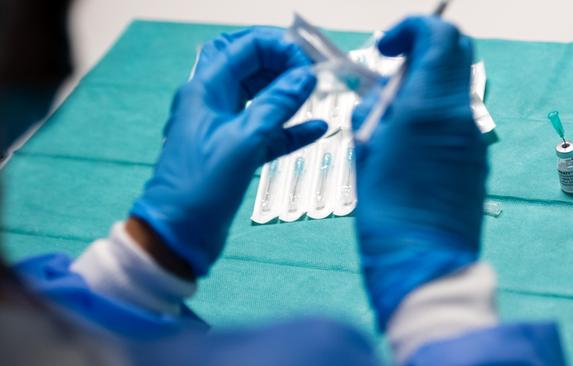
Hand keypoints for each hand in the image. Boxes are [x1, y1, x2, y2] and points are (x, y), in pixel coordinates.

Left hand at [131, 28, 326, 276]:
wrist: (178, 234)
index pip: (245, 47)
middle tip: (314, 74)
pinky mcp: (237, 152)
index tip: (308, 62)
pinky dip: (291, 128)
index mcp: (205, 90)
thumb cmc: (197, 188)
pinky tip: (316, 128)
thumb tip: (305, 77)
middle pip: (253, 66)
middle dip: (285, 65)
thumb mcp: (243, 140)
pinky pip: (269, 131)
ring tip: (316, 95)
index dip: (279, 48)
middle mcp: (213, 103)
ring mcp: (225, 128)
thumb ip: (277, 105)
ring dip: (289, 94)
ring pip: (262, 97)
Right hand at [352, 17, 486, 327]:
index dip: (409, 29)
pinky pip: (460, 117)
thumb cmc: (387, 213)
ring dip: (429, 82)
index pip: (437, 34)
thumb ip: (371, 114)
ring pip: (458, 84)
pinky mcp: (477, 158)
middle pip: (457, 50)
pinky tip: (412, 141)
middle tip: (393, 72)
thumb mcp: (365, 154)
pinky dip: (437, 111)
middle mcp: (460, 115)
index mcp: (429, 107)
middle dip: (424, 47)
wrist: (423, 262)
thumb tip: (376, 98)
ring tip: (395, 114)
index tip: (387, 47)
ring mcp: (474, 137)